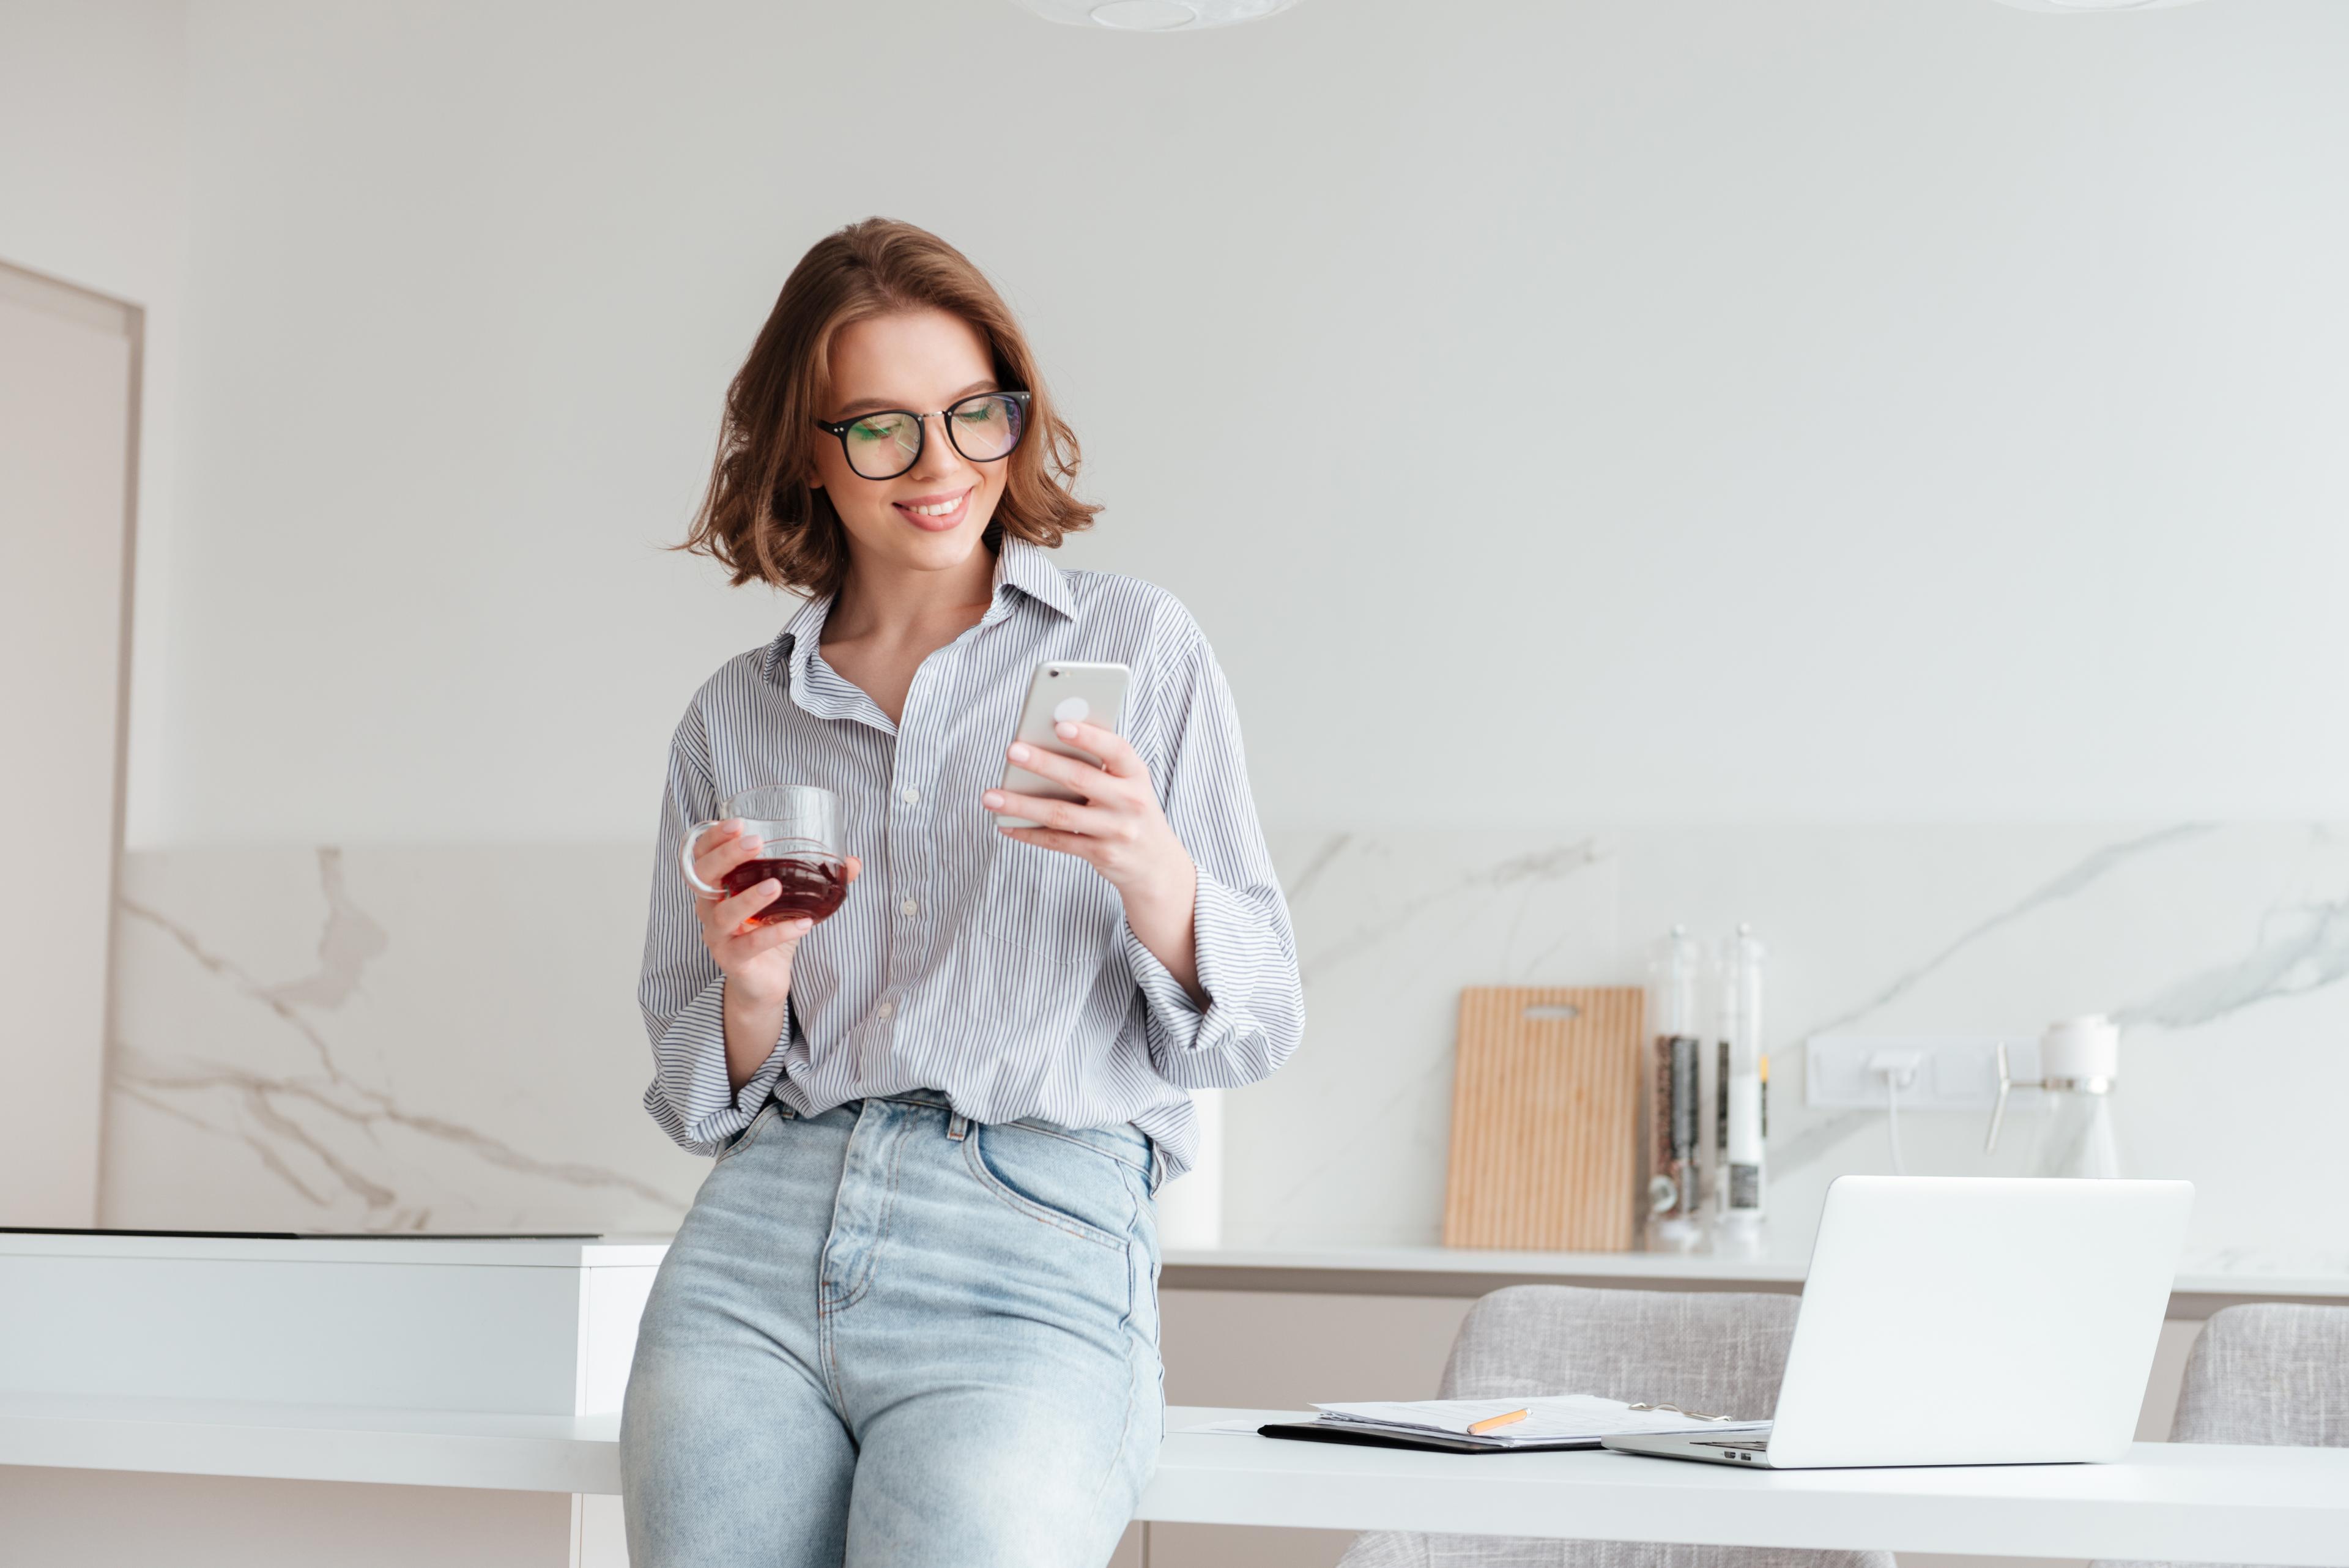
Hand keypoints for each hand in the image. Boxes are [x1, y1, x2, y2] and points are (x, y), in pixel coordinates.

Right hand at [685, 819, 861, 1007]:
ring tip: (776, 885)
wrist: (764, 979)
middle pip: (703, 878)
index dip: (713, 839)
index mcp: (717, 887)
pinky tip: (804, 924)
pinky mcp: (733, 960)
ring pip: (723, 914)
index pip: (701, 856)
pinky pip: (751, 945)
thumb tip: (853, 861)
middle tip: (755, 844)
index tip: (736, 823)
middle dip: (726, 857)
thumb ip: (816, 878)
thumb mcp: (790, 899)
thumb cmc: (769, 930)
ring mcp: (718, 936)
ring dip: (749, 898)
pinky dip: (778, 933)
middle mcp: (709, 908)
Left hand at [983, 721, 1192, 898]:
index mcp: (1136, 774)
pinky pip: (1058, 841)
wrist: (1157, 865)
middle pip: (1081, 778)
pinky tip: (1005, 824)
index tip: (1060, 724)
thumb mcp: (1128, 785)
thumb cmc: (1131, 811)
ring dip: (1021, 804)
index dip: (1089, 737)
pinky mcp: (1102, 854)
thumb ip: (1099, 765)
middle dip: (1043, 763)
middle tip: (1012, 750)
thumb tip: (1044, 744)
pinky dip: (1029, 833)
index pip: (1116, 749)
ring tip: (990, 796)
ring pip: (1061, 814)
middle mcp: (1130, 801)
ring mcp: (1117, 830)